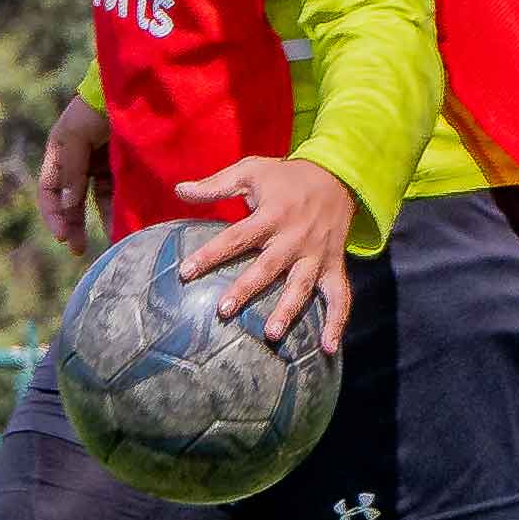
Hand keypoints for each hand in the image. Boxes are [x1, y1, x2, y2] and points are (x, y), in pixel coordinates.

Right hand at [38, 94, 112, 255]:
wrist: (129, 89)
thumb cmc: (96, 109)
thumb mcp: (76, 137)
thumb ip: (71, 171)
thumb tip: (68, 207)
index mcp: (58, 153)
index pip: (49, 192)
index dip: (53, 215)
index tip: (63, 236)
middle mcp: (77, 162)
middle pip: (71, 202)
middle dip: (74, 225)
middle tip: (79, 249)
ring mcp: (100, 165)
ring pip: (95, 200)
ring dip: (99, 220)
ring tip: (109, 240)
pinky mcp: (121, 166)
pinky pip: (117, 192)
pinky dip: (118, 208)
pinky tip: (124, 223)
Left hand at [175, 156, 356, 354]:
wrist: (337, 176)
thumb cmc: (286, 177)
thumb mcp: (251, 171)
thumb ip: (215, 185)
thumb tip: (178, 191)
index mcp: (272, 215)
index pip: (236, 237)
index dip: (210, 254)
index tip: (185, 272)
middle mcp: (294, 238)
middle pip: (268, 267)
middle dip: (246, 288)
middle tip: (224, 310)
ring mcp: (316, 255)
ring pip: (302, 286)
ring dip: (288, 310)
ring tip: (271, 333)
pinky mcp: (334, 265)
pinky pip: (340, 296)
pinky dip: (337, 322)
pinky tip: (328, 348)